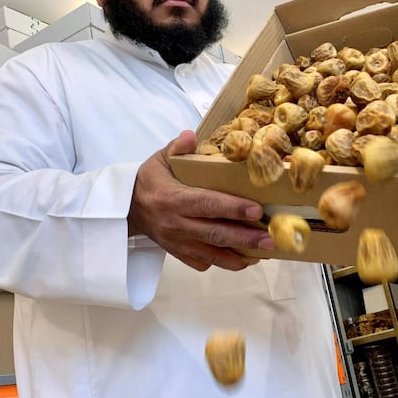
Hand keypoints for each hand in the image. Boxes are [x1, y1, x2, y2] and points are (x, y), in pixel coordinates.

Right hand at [128, 130, 272, 271]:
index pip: (206, 204)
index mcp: (173, 199)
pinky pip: (203, 263)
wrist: (126, 209)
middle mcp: (176, 224)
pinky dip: (224, 262)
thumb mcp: (160, 160)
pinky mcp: (178, 253)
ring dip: (240, 256)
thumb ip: (177, 148)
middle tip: (270, 238)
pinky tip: (243, 258)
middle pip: (215, 234)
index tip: (258, 210)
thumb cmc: (150, 181)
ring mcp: (177, 243)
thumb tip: (191, 135)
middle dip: (245, 238)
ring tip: (264, 253)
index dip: (232, 208)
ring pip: (212, 254)